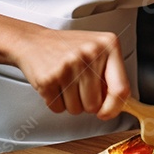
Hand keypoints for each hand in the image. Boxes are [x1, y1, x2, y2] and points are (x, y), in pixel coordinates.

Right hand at [10, 27, 130, 119]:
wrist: (33, 41)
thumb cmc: (68, 47)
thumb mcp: (97, 51)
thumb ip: (111, 75)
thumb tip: (116, 106)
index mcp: (109, 45)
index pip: (121, 89)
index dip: (114, 108)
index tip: (107, 112)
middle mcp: (90, 53)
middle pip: (95, 104)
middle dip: (86, 102)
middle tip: (78, 84)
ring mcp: (69, 65)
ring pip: (76, 109)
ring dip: (70, 103)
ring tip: (65, 82)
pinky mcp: (49, 78)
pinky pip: (58, 108)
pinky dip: (56, 102)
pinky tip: (55, 84)